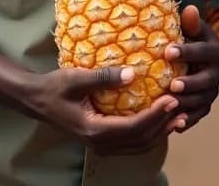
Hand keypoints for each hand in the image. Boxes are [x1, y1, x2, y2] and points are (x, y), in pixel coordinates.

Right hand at [26, 65, 180, 154]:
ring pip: (139, 145)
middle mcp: (100, 143)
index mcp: (94, 129)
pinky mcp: (102, 141)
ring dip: (160, 131)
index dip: (156, 115)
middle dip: (164, 124)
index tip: (171, 98)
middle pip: (141, 140)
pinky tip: (159, 119)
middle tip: (182, 106)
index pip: (134, 127)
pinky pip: (132, 143)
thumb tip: (133, 73)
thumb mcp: (75, 78)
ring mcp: (101, 145)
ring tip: (178, 115)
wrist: (36, 101)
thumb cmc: (54, 88)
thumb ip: (103, 77)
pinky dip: (149, 133)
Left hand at [164, 5, 218, 132]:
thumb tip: (190, 8)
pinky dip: (188, 121)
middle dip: (190, 83)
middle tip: (171, 85)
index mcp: (214, 51)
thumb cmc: (189, 41)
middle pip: (206, 80)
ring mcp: (211, 91)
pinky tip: (174, 125)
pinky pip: (198, 115)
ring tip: (169, 106)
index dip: (187, 52)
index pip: (203, 51)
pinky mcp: (204, 106)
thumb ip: (190, 24)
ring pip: (202, 100)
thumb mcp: (192, 30)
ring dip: (186, 104)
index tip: (167, 51)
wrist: (198, 61)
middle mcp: (216, 72)